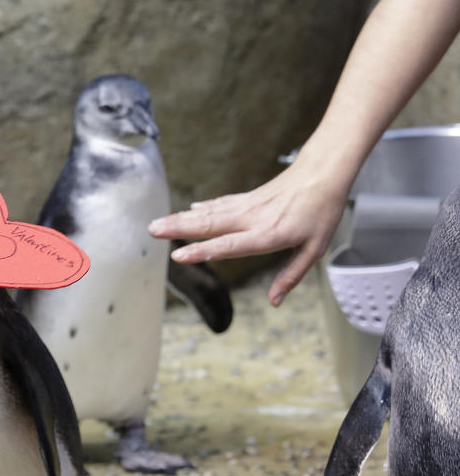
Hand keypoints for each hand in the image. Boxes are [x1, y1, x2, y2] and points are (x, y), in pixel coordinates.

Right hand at [148, 157, 348, 306]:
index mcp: (269, 235)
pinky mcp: (246, 199)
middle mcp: (252, 219)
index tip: (178, 255)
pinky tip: (188, 209)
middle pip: (209, 225)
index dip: (202, 251)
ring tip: (157, 223)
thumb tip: (274, 302)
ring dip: (181, 218)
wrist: (324, 173)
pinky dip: (202, 208)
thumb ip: (291, 276)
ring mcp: (247, 206)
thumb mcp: (314, 250)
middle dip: (178, 228)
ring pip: (208, 213)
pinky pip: (219, 204)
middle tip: (152, 230)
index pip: (229, 245)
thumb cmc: (322, 212)